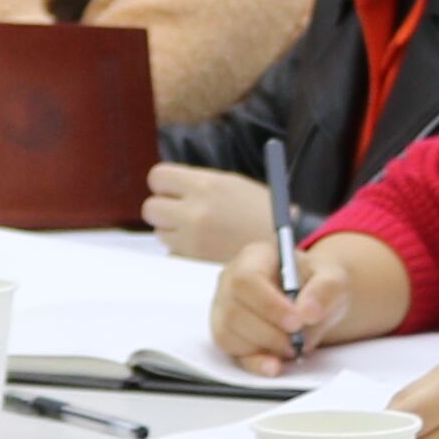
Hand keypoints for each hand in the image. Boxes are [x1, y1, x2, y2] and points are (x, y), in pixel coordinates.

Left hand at [147, 164, 271, 260]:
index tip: (173, 189)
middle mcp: (195, 211)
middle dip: (164, 209)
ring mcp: (193, 239)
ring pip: (160, 233)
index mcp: (206, 185)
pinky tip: (206, 247)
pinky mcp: (194, 261)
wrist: (286, 247)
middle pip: (151, 207)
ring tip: (200, 231)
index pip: (158, 177)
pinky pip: (173, 253)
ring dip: (173, 231)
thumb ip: (200, 183)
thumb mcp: (234, 184)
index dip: (164, 184)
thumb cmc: (263, 213)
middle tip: (182, 212)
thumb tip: (170, 186)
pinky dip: (183, 251)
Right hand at [214, 226, 408, 371]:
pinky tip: (274, 366)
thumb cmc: (317, 284)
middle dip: (270, 332)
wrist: (312, 301)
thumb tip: (308, 312)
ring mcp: (224, 308)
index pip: (246, 280)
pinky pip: (232, 353)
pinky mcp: (227, 334)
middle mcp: (230, 281)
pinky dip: (255, 362)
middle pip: (235, 311)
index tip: (297, 322)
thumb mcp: (333, 279)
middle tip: (298, 341)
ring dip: (264, 347)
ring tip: (293, 347)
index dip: (269, 305)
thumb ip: (325, 290)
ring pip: (229, 334)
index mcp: (254, 257)